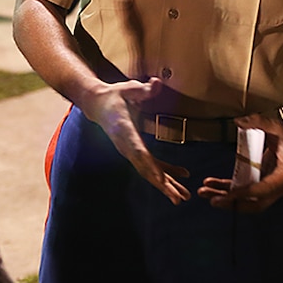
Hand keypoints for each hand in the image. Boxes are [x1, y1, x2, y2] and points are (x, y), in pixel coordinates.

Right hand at [79, 77, 190, 204]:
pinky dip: (167, 172)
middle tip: (177, 199)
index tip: (160, 181)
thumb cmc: (114, 95)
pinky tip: (184, 175)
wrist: (97, 104)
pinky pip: (152, 165)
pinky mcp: (135, 150)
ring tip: (183, 198)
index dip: (150, 166)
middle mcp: (126, 145)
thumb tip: (157, 83)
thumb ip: (142, 89)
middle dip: (161, 185)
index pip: (138, 151)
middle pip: (145, 168)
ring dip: (166, 185)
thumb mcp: (127, 88)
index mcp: (124, 130)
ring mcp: (130, 150)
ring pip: (148, 171)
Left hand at [197, 113, 282, 212]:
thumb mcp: (278, 126)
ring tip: (204, 193)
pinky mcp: (260, 182)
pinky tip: (211, 185)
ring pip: (246, 200)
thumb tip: (239, 121)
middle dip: (233, 203)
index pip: (264, 190)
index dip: (246, 193)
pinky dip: (226, 189)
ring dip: (225, 198)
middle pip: (255, 203)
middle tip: (213, 200)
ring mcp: (268, 187)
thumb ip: (259, 122)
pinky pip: (241, 190)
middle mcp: (278, 187)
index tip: (230, 194)